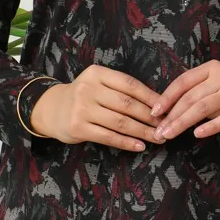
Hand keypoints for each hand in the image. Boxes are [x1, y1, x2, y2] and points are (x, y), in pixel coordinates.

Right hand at [30, 66, 163, 151]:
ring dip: (142, 131)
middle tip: (166, 126)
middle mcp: (88, 89)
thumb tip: (156, 104)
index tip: (167, 108)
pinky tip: (140, 146)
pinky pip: (108, 137)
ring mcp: (82, 108)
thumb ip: (121, 90)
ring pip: (120, 122)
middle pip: (127, 104)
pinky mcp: (78, 127)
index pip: (130, 85)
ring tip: (158, 138)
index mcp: (97, 74)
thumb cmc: (83, 97)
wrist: (52, 109)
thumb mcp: (98, 84)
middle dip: (150, 117)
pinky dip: (127, 142)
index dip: (151, 97)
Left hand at [151, 61, 219, 140]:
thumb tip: (165, 113)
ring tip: (170, 134)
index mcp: (211, 68)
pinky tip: (197, 134)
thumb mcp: (212, 89)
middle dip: (172, 115)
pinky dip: (209, 127)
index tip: (154, 112)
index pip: (183, 82)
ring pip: (202, 108)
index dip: (167, 97)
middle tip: (159, 131)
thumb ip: (194, 95)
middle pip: (191, 97)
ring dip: (183, 123)